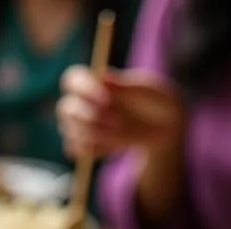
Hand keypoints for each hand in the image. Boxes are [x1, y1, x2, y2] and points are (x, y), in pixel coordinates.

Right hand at [56, 65, 183, 157]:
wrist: (165, 131)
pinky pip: (75, 150)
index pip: (72, 80)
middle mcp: (84, 103)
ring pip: (70, 131)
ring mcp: (83, 126)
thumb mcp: (151, 90)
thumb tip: (103, 76)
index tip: (106, 99)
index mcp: (96, 83)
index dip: (84, 89)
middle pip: (66, 108)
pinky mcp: (88, 146)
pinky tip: (113, 146)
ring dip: (93, 135)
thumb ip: (127, 85)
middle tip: (117, 121)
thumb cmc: (158, 103)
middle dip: (89, 117)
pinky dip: (92, 149)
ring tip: (118, 134)